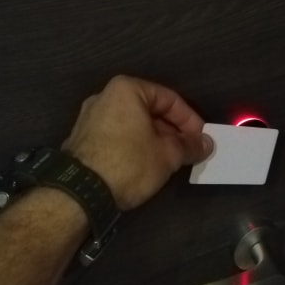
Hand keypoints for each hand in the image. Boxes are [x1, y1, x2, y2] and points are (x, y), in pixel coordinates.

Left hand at [61, 75, 212, 210]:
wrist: (79, 194)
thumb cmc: (129, 163)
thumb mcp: (167, 155)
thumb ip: (189, 145)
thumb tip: (206, 143)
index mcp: (126, 90)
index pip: (169, 99)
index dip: (190, 120)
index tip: (201, 139)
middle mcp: (105, 96)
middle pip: (149, 110)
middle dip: (172, 131)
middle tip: (188, 150)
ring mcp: (89, 118)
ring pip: (133, 124)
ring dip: (155, 139)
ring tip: (171, 160)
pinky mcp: (81, 139)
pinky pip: (117, 135)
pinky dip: (135, 145)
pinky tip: (146, 165)